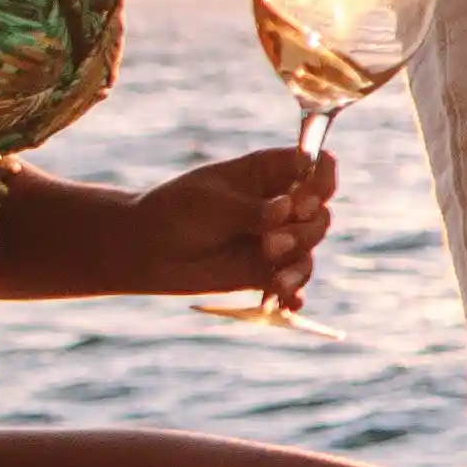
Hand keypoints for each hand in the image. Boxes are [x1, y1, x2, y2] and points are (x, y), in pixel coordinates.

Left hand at [102, 143, 330, 302]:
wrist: (146, 251)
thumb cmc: (175, 212)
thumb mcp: (211, 203)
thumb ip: (251, 210)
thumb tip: (287, 210)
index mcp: (266, 173)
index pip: (313, 167)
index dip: (319, 180)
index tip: (302, 198)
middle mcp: (278, 203)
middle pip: (319, 212)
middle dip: (305, 228)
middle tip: (271, 241)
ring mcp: (275, 238)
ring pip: (310, 247)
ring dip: (298, 261)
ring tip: (273, 271)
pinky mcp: (266, 270)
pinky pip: (293, 281)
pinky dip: (294, 291)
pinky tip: (287, 300)